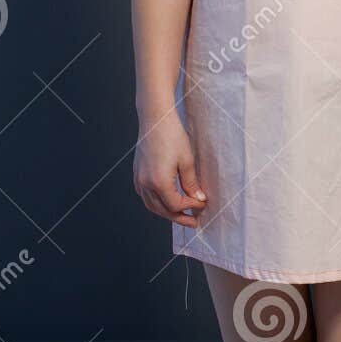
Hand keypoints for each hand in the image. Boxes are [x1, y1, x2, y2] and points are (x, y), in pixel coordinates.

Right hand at [132, 112, 207, 227]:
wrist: (155, 120)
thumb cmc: (173, 137)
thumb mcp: (187, 161)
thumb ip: (192, 183)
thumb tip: (199, 199)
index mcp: (158, 182)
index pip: (176, 205)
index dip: (191, 207)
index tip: (203, 204)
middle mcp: (145, 184)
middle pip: (162, 210)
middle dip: (179, 217)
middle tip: (194, 222)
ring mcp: (138, 180)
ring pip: (152, 205)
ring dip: (167, 212)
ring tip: (183, 215)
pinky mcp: (137, 174)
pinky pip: (146, 196)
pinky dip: (157, 202)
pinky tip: (168, 202)